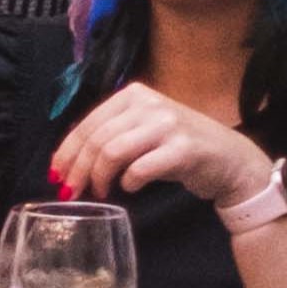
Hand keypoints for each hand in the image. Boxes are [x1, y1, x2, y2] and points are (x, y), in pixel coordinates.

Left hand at [47, 80, 276, 220]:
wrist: (230, 159)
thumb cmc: (180, 147)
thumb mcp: (144, 131)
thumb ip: (112, 136)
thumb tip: (68, 162)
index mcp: (133, 95)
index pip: (88, 124)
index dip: (67, 152)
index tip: (56, 175)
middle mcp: (149, 104)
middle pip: (97, 139)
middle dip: (77, 169)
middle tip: (70, 192)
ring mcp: (167, 124)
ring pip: (113, 152)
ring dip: (99, 178)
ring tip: (99, 192)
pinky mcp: (183, 149)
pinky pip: (140, 168)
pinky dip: (128, 182)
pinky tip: (128, 188)